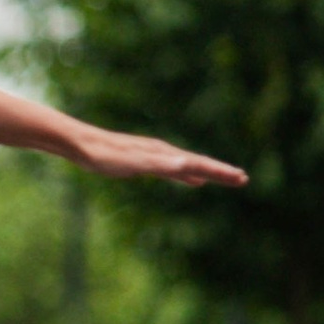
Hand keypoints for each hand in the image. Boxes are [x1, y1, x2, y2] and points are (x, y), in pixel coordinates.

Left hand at [74, 129, 247, 188]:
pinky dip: (187, 175)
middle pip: (198, 163)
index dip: (220, 172)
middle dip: (220, 172)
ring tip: (224, 178)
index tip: (241, 178)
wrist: (80, 143)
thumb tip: (187, 167)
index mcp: (164, 154)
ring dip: (207, 173)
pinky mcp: (144, 161)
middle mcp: (163, 153)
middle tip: (243, 179)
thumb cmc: (104, 155)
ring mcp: (154, 156)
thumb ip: (160, 165)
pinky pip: (174, 170)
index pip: (199, 164)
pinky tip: (191, 180)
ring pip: (188, 166)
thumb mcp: (133, 162)